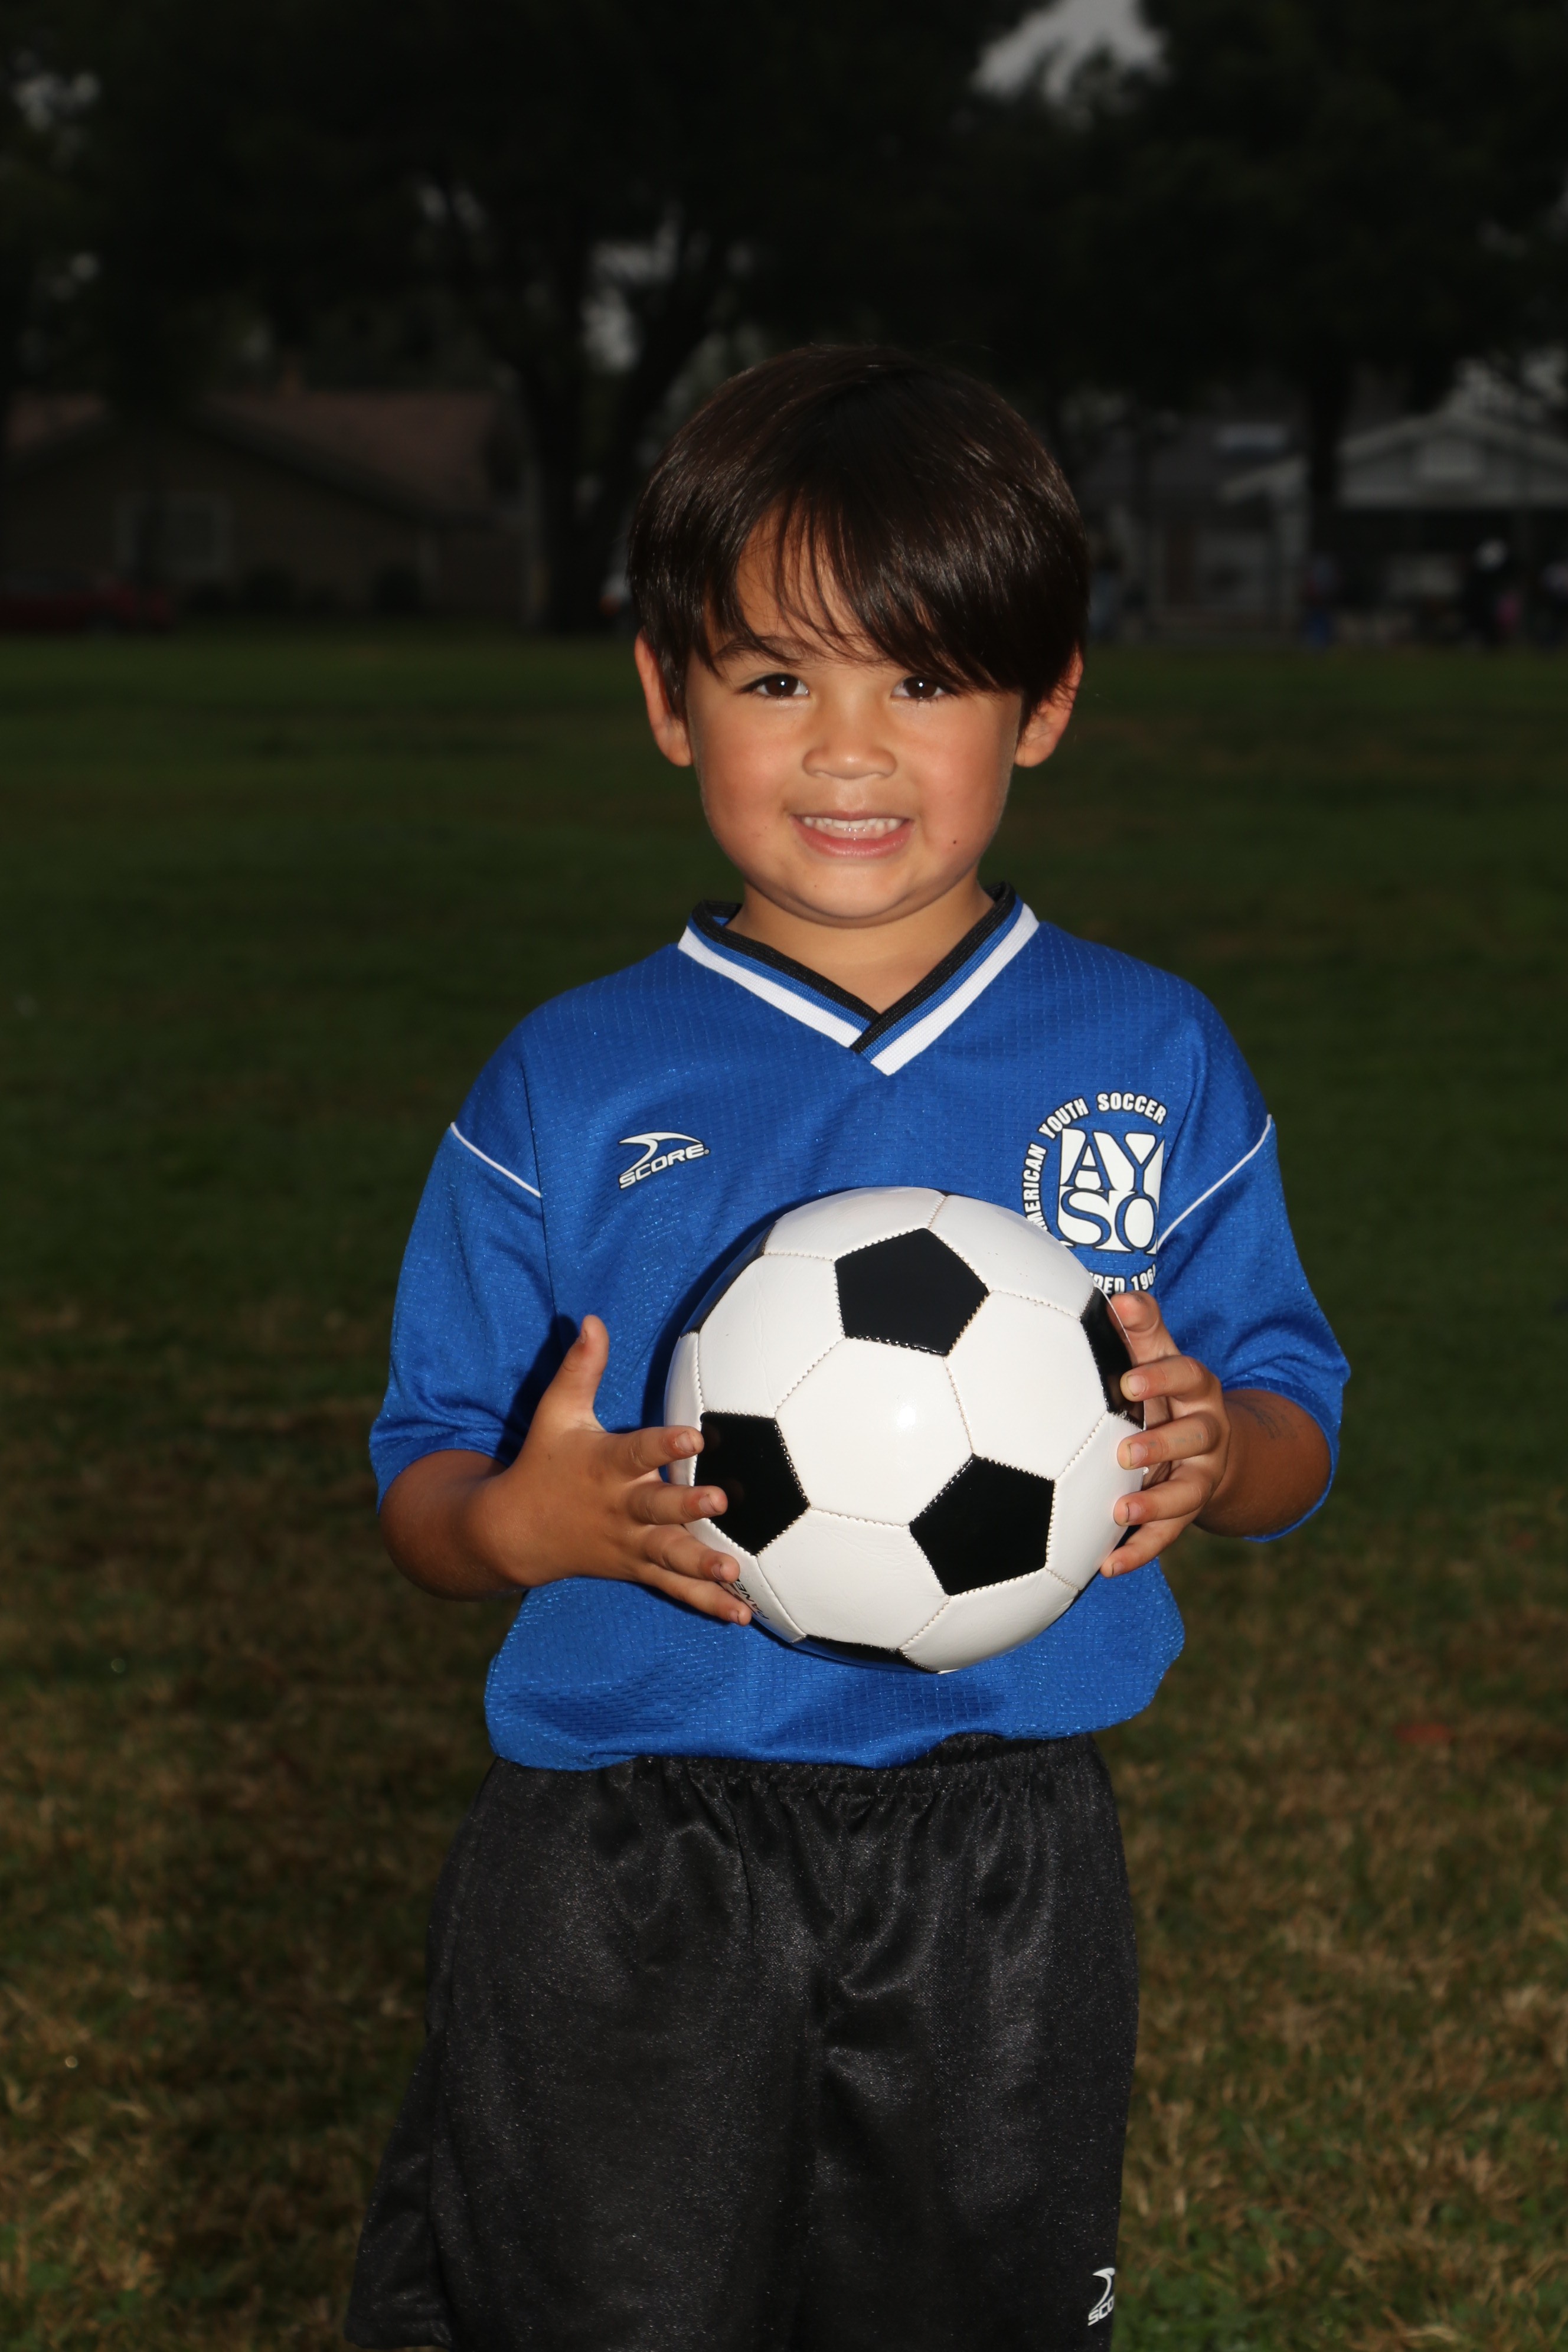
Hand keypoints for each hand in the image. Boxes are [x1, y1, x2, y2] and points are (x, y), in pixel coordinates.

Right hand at [380, 1316, 750, 1622]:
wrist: (515, 1532)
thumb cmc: (543, 1462)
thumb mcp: (556, 1413)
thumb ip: (580, 1368)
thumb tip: (594, 1319)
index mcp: (603, 1466)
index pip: (635, 1451)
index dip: (664, 1444)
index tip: (694, 1437)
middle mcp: (618, 1507)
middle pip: (655, 1509)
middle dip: (686, 1508)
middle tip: (719, 1503)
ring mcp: (628, 1543)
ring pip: (668, 1556)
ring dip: (700, 1565)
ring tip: (734, 1573)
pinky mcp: (637, 1566)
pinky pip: (673, 1587)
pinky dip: (705, 1602)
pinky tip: (742, 1615)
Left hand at [1097, 1293, 1332, 1572]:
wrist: (1214, 1446)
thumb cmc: (1167, 1391)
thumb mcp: (1161, 1356)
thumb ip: (1142, 1329)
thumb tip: (1122, 1298)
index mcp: (1197, 1390)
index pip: (1189, 1377)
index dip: (1163, 1378)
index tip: (1129, 1383)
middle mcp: (1208, 1433)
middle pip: (1196, 1437)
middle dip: (1164, 1444)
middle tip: (1125, 1452)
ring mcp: (1201, 1476)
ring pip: (1187, 1493)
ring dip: (1155, 1505)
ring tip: (1120, 1514)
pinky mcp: (1187, 1512)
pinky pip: (1167, 1536)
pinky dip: (1138, 1552)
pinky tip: (1106, 1566)